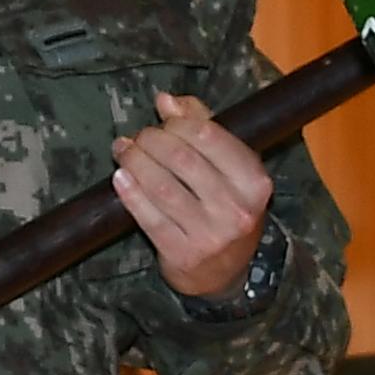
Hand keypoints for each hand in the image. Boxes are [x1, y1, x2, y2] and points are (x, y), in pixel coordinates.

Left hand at [113, 90, 274, 297]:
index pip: (209, 136)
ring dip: (135, 162)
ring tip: (123, 150)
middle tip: (138, 137)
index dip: (178, 123)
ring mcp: (209, 235)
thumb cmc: (226, 207)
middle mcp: (236, 209)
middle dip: (152, 141)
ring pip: (162, 188)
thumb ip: (202, 126)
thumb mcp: (229, 169)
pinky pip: (149, 218)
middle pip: (182, 160)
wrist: (225, 273)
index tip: (163, 121)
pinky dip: (130, 193)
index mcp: (254, 182)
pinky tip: (120, 177)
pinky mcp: (182, 254)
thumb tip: (166, 100)